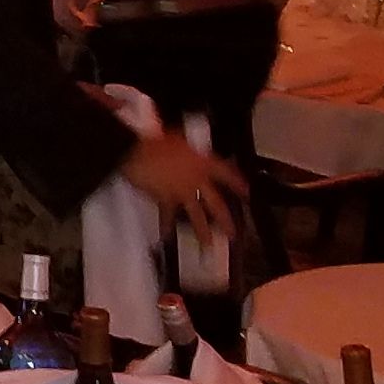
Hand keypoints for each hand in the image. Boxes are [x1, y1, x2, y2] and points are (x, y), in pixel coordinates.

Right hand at [117, 126, 243, 230]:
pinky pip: (167, 215)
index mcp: (202, 162)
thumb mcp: (178, 137)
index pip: (226, 173)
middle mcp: (197, 181)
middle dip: (225, 219)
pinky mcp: (165, 200)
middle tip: (233, 234)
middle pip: (215, 203)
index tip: (247, 194)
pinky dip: (166, 225)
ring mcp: (182, 192)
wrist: (136, 151)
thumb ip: (189, 148)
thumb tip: (191, 149)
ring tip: (208, 245)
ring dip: (202, 231)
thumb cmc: (156, 140)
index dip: (238, 184)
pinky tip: (167, 236)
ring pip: (196, 214)